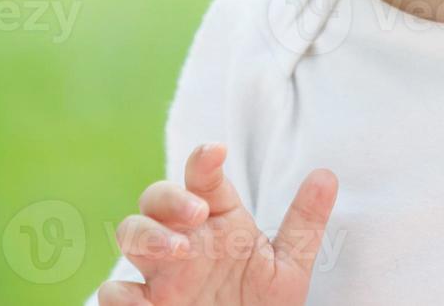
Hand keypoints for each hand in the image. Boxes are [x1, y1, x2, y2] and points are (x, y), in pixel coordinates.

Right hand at [98, 142, 338, 305]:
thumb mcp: (288, 268)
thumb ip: (304, 224)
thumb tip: (328, 175)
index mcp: (217, 220)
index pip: (203, 177)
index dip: (204, 160)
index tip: (217, 153)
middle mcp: (184, 240)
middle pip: (156, 197)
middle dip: (169, 199)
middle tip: (197, 214)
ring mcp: (160, 273)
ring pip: (130, 233)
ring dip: (146, 236)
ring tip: (178, 252)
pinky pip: (115, 292)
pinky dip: (122, 294)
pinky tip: (147, 300)